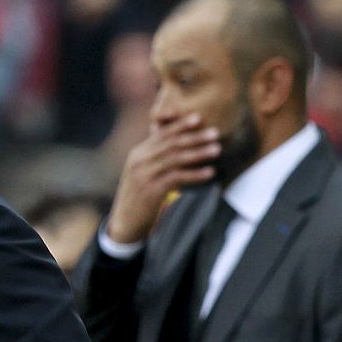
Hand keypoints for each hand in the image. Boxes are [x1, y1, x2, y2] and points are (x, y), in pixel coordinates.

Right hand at [103, 113, 221, 244]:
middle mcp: (139, 161)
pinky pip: (177, 178)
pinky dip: (195, 174)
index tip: (198, 118)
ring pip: (175, 158)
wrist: (124, 224)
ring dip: (198, 153)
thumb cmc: (139, 198)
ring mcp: (144, 175)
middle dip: (194, 136)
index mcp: (138, 154)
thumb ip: (156, 158)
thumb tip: (174, 146)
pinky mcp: (151, 191)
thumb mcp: (143, 174)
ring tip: (217, 149)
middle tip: (215, 132)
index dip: (180, 125)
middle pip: (170, 144)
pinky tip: (210, 172)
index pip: (160, 134)